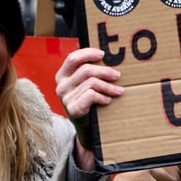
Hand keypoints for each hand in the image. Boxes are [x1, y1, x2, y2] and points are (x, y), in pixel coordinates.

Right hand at [55, 48, 123, 168]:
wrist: (85, 126)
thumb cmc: (87, 100)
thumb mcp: (84, 84)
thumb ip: (89, 71)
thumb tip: (109, 57)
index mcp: (62, 75)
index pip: (73, 58)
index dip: (88, 53)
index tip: (103, 54)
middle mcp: (61, 85)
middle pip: (85, 70)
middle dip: (105, 71)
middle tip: (117, 75)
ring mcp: (65, 98)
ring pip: (91, 83)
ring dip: (108, 86)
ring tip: (118, 90)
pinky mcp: (72, 109)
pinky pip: (91, 96)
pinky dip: (102, 97)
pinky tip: (108, 100)